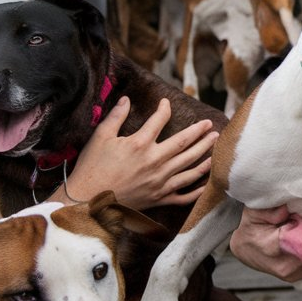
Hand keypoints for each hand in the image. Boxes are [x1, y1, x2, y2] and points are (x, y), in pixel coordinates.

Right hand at [64, 97, 217, 209]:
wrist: (87, 201)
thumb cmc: (91, 169)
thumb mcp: (100, 138)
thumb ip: (115, 117)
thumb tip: (125, 99)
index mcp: (140, 145)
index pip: (159, 121)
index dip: (164, 109)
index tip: (166, 103)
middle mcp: (155, 162)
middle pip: (185, 144)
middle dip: (200, 132)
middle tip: (210, 124)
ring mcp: (160, 182)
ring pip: (190, 167)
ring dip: (205, 154)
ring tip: (215, 144)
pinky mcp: (160, 198)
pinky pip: (185, 195)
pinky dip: (198, 189)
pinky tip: (207, 181)